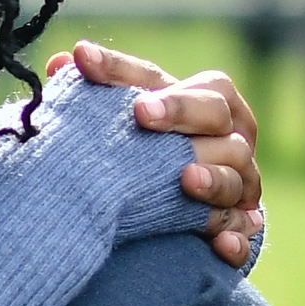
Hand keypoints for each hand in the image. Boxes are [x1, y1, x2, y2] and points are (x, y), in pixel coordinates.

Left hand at [63, 43, 264, 269]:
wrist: (183, 207)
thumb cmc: (148, 151)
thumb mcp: (124, 118)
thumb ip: (98, 93)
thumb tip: (59, 62)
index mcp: (194, 98)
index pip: (160, 76)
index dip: (121, 70)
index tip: (84, 60)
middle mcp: (226, 134)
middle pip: (216, 111)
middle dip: (182, 111)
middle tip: (142, 114)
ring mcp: (239, 180)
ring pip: (238, 173)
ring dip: (214, 177)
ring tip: (185, 180)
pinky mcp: (239, 227)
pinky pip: (245, 234)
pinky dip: (236, 238)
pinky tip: (219, 244)